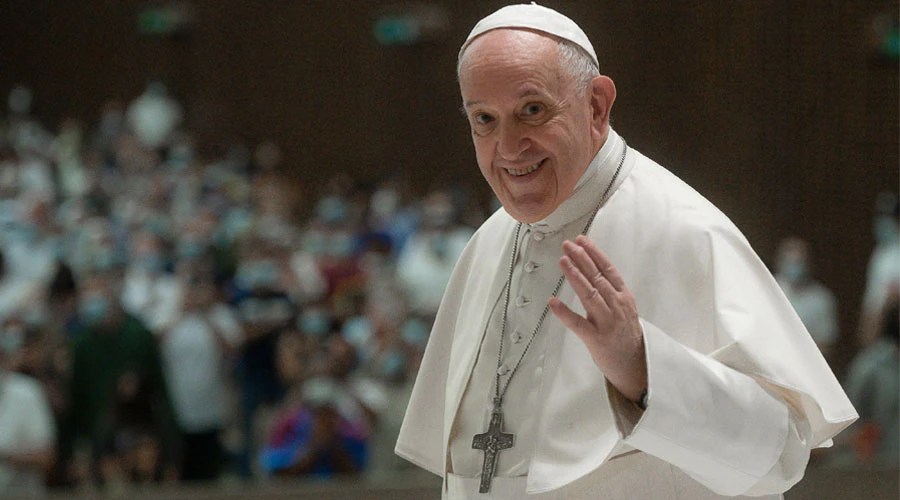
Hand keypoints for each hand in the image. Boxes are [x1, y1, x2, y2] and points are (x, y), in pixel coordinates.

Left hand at [548, 235, 646, 401]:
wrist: (636, 364)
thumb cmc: (626, 334)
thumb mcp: (624, 308)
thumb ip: (610, 289)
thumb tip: (592, 267)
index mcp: (624, 297)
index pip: (608, 269)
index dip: (594, 253)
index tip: (582, 240)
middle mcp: (617, 307)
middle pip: (598, 277)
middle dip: (582, 259)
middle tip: (568, 244)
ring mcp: (607, 322)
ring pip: (589, 295)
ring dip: (575, 276)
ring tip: (563, 261)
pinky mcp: (596, 339)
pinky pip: (578, 324)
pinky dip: (564, 313)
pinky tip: (553, 302)